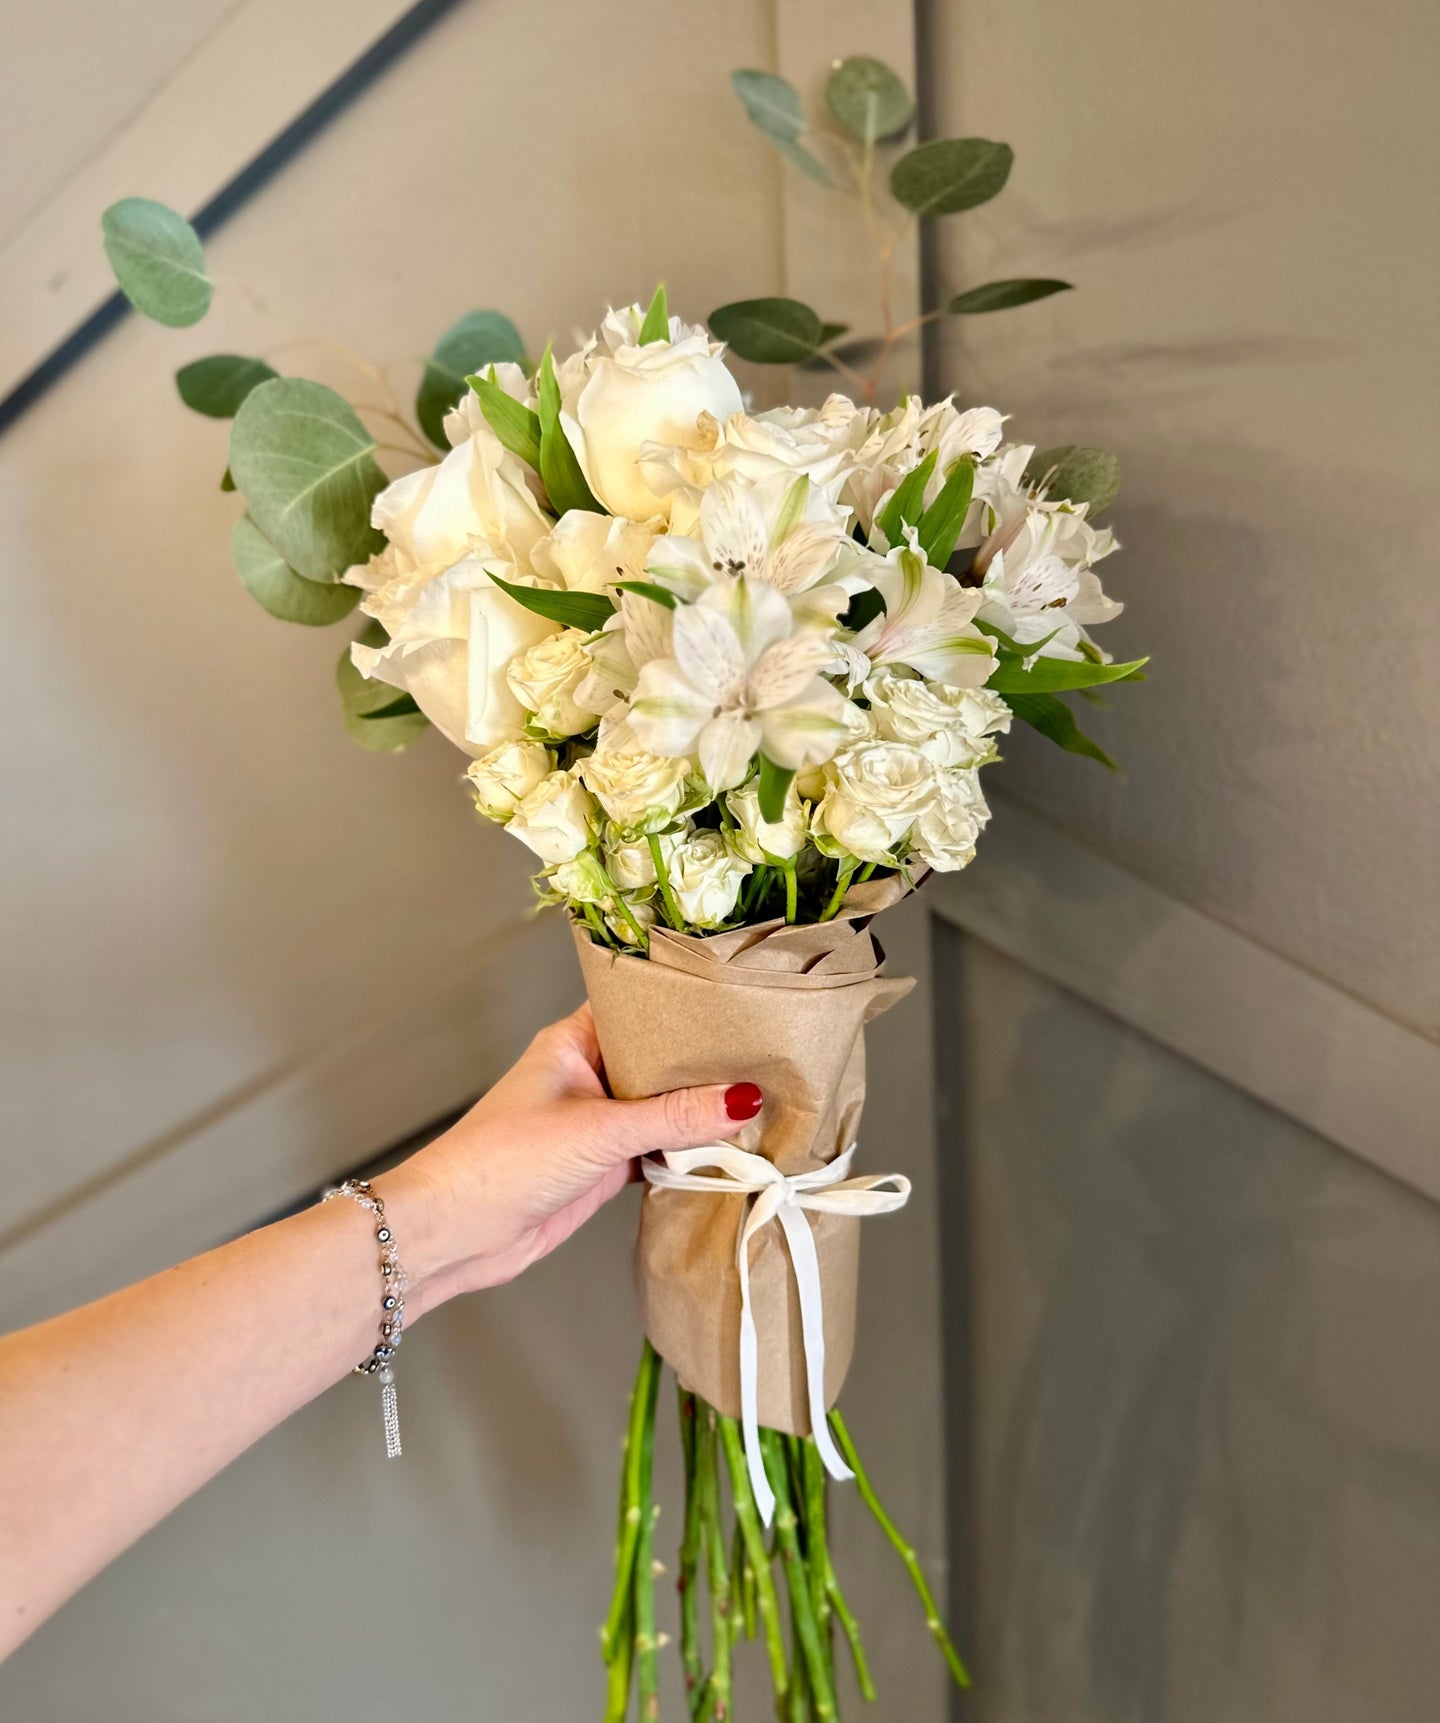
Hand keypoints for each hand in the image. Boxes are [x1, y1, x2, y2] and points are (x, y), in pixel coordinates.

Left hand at [380, 1003, 761, 1311]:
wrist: (455, 1233)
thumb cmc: (503, 1161)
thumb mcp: (600, 1131)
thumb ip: (675, 1117)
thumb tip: (743, 1098)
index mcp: (576, 1041)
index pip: (641, 1008)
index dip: (687, 1005)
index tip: (741, 1002)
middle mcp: (590, 1074)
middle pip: (660, 1061)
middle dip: (706, 1065)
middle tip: (769, 1056)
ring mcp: (598, 1122)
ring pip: (663, 1109)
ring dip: (700, 1115)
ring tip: (765, 1102)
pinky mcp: (604, 1165)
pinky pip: (659, 1151)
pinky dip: (688, 1155)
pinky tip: (729, 1153)